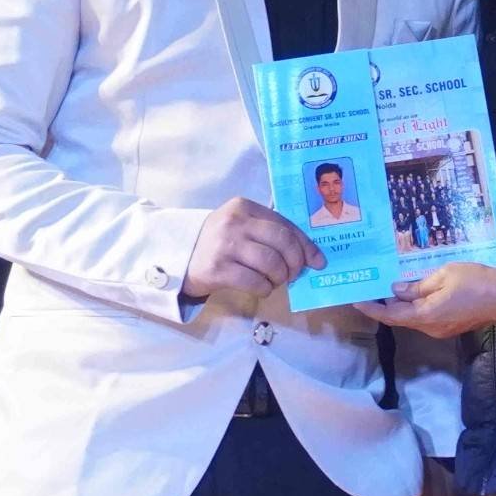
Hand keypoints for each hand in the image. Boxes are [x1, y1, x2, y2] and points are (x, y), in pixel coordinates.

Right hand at [183, 197, 323, 299]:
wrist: (179, 256)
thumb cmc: (219, 242)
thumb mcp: (243, 228)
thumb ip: (271, 234)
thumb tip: (313, 257)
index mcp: (245, 207)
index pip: (285, 225)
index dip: (306, 245)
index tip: (317, 261)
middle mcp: (235, 222)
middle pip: (282, 243)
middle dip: (295, 263)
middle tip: (292, 274)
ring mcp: (225, 245)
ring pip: (271, 263)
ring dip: (279, 277)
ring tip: (274, 281)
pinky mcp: (217, 269)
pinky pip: (255, 282)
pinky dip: (264, 288)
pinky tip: (261, 288)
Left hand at [358, 262, 495, 339]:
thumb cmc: (477, 281)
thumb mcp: (444, 275)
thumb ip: (418, 285)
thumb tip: (397, 290)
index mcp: (426, 316)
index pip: (391, 316)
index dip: (372, 309)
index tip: (356, 300)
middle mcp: (431, 328)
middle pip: (401, 319)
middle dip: (385, 305)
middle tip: (371, 288)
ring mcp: (442, 330)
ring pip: (415, 318)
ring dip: (401, 306)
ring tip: (389, 286)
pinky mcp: (452, 326)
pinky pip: (427, 317)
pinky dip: (416, 307)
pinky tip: (414, 292)